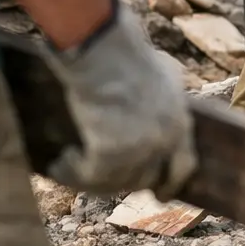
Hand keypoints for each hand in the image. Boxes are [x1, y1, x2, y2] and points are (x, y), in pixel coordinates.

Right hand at [45, 0, 196, 195]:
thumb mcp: (164, 75)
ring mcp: (138, 149)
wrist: (105, 50)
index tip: (158, 196)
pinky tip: (61, 162)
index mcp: (180, 123)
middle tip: (98, 178)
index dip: (169, 184)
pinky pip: (89, 175)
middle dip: (121, 182)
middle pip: (144, 180)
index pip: (184, 167)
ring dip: (89, 178)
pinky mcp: (110, 152)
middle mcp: (164, 141)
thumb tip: (158, 115)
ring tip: (69, 165)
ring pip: (114, 182)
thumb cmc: (128, 55)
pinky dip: (72, 172)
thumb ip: (167, 102)